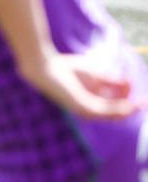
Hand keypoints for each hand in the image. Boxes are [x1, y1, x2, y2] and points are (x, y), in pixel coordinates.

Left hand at [21, 53, 142, 120]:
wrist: (44, 66)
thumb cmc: (65, 67)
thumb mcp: (94, 73)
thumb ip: (110, 79)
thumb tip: (128, 82)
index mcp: (91, 101)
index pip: (114, 106)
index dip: (128, 99)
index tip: (138, 93)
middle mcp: (89, 108)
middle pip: (115, 114)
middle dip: (131, 109)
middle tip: (145, 103)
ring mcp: (84, 109)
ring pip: (111, 115)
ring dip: (127, 111)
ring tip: (140, 106)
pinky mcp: (80, 106)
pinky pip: (102, 111)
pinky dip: (116, 109)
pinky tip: (127, 106)